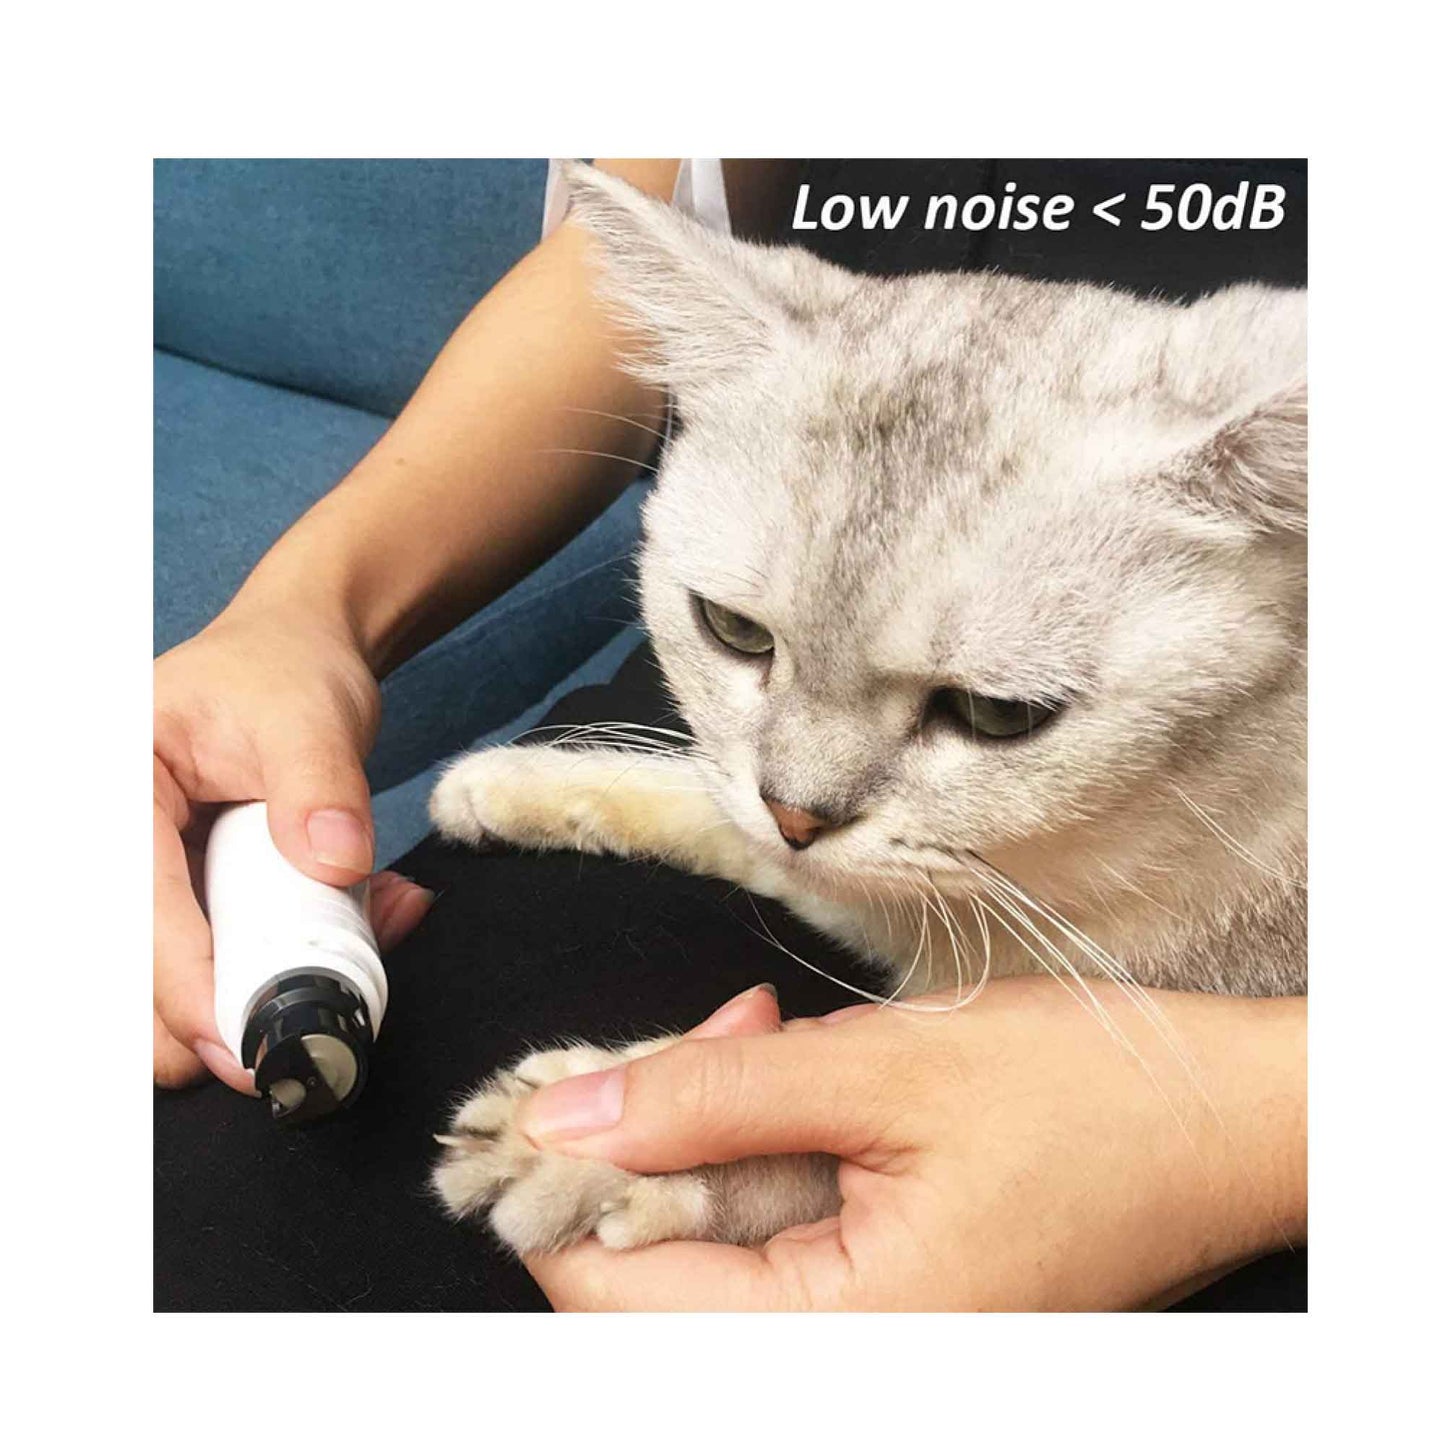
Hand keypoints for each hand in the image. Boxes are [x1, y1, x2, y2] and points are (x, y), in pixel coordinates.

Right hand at [153, 606, 432, 1091]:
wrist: (298, 656)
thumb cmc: (284, 671)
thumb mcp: (308, 714)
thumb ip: (320, 786)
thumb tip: (335, 864)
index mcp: (115, 793)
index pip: (134, 909)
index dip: (180, 985)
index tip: (239, 1039)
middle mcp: (118, 844)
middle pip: (128, 973)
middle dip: (204, 1021)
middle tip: (294, 1035)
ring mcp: (154, 877)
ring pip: (177, 982)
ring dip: (267, 989)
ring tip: (367, 940)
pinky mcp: (195, 898)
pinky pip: (234, 956)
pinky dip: (304, 956)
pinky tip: (375, 916)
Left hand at [517, 977, 1306, 1310]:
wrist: (1220, 1123)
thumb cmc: (1086, 1101)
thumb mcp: (885, 1074)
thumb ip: (709, 1097)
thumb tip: (562, 1116)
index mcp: (843, 1344)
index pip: (605, 1295)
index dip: (564, 1183)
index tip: (573, 1080)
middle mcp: (845, 1370)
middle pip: (645, 1276)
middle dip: (647, 1139)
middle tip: (715, 1033)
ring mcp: (867, 1341)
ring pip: (701, 1249)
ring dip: (705, 1135)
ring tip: (763, 1040)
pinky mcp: (884, 1304)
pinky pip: (766, 1240)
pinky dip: (755, 1153)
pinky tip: (796, 1081)